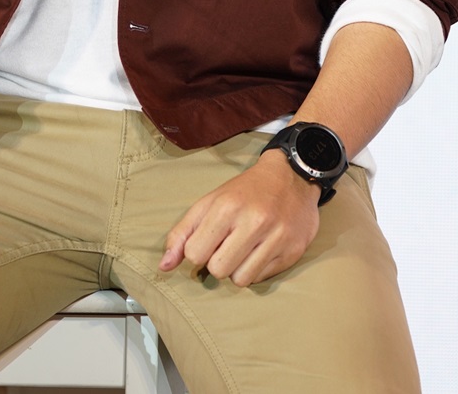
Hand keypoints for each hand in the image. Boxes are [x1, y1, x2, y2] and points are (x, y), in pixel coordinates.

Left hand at [159, 150, 320, 287]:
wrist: (292, 176)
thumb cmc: (245, 191)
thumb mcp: (210, 201)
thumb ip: (183, 232)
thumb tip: (164, 267)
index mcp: (227, 207)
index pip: (195, 254)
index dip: (197, 252)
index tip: (207, 242)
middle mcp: (254, 222)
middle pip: (218, 271)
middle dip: (217, 263)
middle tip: (227, 246)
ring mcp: (276, 238)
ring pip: (241, 280)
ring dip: (237, 269)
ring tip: (244, 249)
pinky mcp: (293, 252)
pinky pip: (261, 279)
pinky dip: (256, 269)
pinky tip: (261, 249)